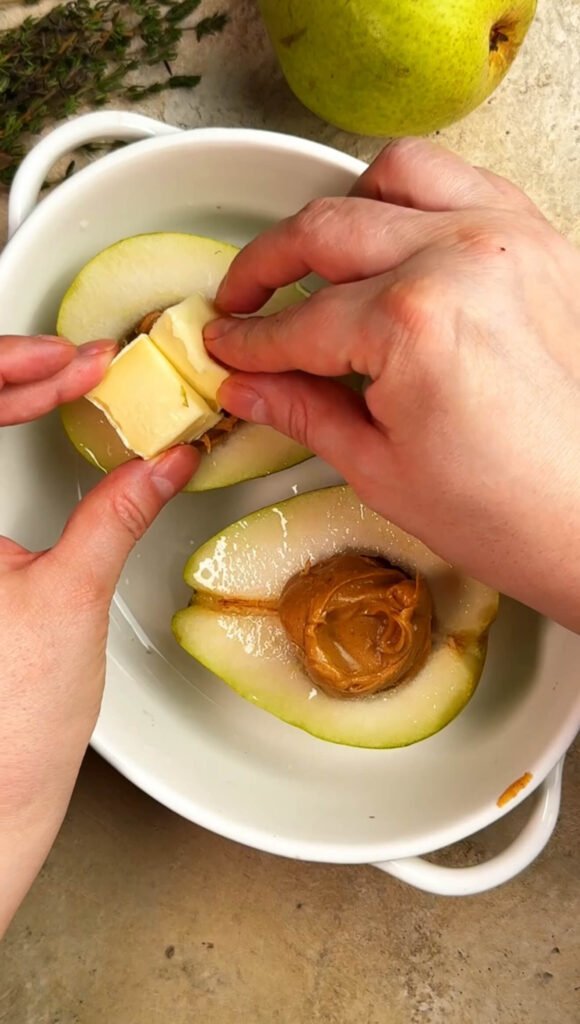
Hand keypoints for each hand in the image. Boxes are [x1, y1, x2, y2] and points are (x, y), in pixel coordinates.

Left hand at [0, 335, 196, 933]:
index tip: (76, 364)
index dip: (13, 369)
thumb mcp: (72, 598)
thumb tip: (162, 461)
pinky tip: (35, 419)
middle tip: (82, 366)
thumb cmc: (7, 723)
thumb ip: (117, 514)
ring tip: (66, 383)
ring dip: (6, 395)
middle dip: (15, 374)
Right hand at [205, 139, 579, 631]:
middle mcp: (461, 259)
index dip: (249, 340)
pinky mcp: (543, 245)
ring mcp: (509, 241)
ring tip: (316, 256)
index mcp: (412, 322)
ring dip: (342, 209)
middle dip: (266, 266)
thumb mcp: (380, 468)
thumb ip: (302, 410)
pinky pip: (466, 184)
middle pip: (327, 230)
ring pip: (397, 176)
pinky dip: (418, 199)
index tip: (227, 347)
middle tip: (242, 301)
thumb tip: (247, 386)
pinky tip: (397, 239)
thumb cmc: (510, 513)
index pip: (298, 322)